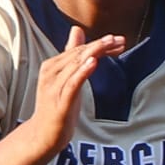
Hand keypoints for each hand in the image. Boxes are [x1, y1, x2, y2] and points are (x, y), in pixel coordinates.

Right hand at [30, 24, 124, 156]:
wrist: (44, 134)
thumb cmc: (58, 105)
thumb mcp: (68, 78)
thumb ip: (72, 55)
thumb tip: (77, 30)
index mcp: (53, 65)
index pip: (79, 49)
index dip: (99, 43)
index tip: (119, 40)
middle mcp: (51, 73)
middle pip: (79, 54)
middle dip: (100, 45)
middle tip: (120, 40)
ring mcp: (54, 87)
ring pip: (76, 65)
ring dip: (95, 53)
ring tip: (110, 44)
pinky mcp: (60, 102)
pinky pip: (72, 84)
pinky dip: (82, 72)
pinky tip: (94, 62)